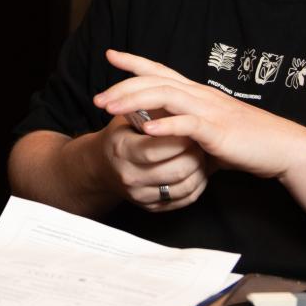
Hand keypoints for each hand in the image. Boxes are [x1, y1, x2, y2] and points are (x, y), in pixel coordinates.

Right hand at [92, 116, 210, 211]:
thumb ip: (148, 109)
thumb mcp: (126, 117)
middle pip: (176, 170)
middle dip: (195, 154)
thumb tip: (177, 97)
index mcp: (122, 150)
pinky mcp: (151, 207)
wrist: (103, 165)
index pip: (157, 148)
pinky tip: (197, 170)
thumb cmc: (121, 136)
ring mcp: (140, 195)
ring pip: (185, 186)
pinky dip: (198, 184)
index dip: (180, 137)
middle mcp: (130, 176)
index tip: (191, 126)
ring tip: (201, 153)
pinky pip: (186, 199)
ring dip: (200, 169)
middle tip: (201, 140)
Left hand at [95, 49, 305, 180]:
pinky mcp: (217, 131)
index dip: (135, 61)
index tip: (110, 54)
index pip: (161, 70)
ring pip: (164, 96)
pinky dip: (165, 125)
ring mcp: (209, 110)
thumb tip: (166, 134)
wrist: (282, 147)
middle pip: (154, 82)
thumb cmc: (248, 141)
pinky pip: (187, 124)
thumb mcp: (210, 132)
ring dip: (133, 102)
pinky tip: (145, 129)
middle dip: (122, 87)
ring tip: (110, 110)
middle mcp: (200, 95)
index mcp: (198, 93)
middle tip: (96, 99)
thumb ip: (187, 129)